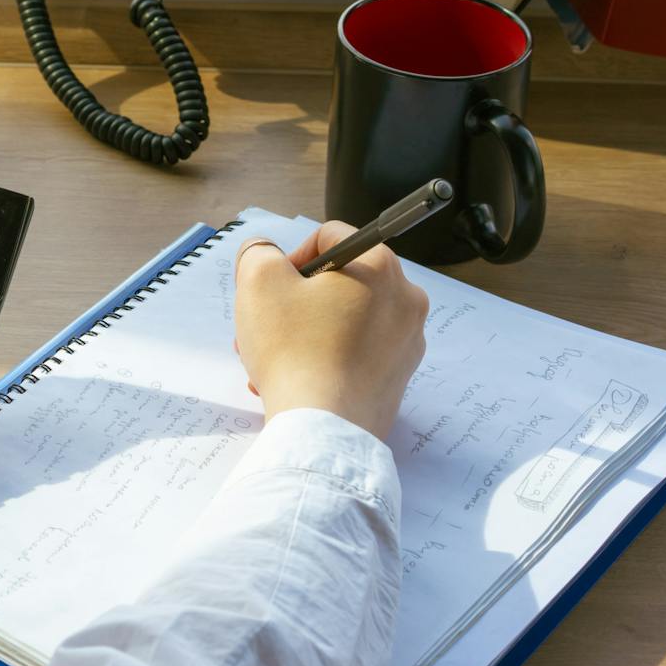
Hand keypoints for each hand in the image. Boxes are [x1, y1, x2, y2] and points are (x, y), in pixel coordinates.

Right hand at [234, 222, 429, 438]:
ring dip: (304, 332)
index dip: (291, 258)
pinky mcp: (398, 378)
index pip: (330, 237)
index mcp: (380, 266)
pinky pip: (356, 353)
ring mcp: (407, 342)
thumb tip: (264, 254)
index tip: (272, 288)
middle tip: (266, 325)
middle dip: (295, 301)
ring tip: (273, 358)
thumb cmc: (294, 350)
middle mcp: (405, 299)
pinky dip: (325, 358)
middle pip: (338, 282)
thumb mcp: (258, 282)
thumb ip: (259, 253)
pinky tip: (296, 378)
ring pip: (343, 320)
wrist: (322, 428)